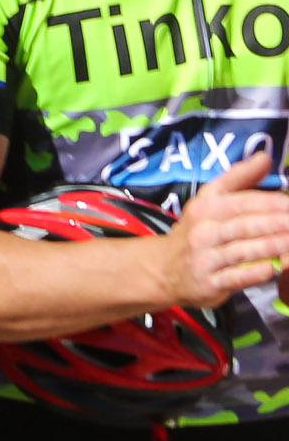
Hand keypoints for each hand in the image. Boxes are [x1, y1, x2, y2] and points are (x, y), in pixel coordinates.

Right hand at [160, 151, 288, 308]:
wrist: (164, 269)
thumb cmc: (197, 231)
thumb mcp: (210, 200)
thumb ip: (239, 178)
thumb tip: (265, 157)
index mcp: (206, 208)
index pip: (241, 201)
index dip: (271, 202)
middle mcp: (204, 231)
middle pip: (245, 226)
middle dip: (277, 224)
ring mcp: (206, 258)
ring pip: (243, 250)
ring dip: (272, 247)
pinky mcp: (210, 283)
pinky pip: (235, 278)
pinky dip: (254, 273)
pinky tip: (272, 268)